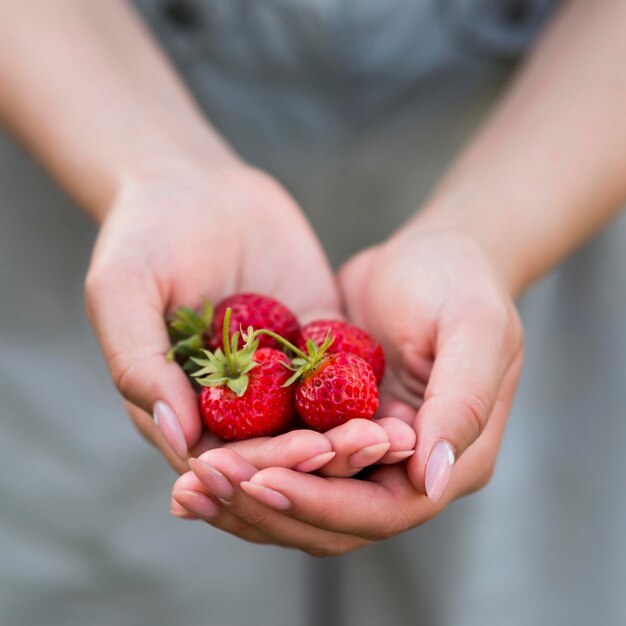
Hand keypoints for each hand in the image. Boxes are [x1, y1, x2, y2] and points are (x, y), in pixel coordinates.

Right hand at [85, 161, 413, 473]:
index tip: (309, 454)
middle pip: (276, 454)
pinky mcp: (312, 348)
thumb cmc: (147, 232)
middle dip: (322, 458)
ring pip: (314, 427)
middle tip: (370, 447)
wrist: (198, 185)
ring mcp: (275, 378)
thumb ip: (138, 360)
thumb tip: (178, 433)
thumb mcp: (124, 289)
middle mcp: (229, 404)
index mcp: (178, 405)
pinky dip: (368, 398)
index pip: (220, 460)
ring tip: (395, 436)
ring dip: (354, 439)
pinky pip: (341, 380)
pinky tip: (402, 404)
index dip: (265, 465)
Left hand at [170, 227, 522, 554]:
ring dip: (244, 497)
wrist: (428, 257)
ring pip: (301, 500)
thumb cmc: (459, 282)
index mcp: (450, 462)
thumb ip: (462, 403)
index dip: (320, 502)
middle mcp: (405, 473)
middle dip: (267, 505)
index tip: (261, 480)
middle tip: (202, 483)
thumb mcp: (473, 329)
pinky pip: (285, 461)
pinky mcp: (331, 429)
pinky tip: (195, 460)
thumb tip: (434, 480)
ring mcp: (366, 457)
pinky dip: (245, 467)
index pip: (380, 509)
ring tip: (187, 484)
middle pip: (330, 519)